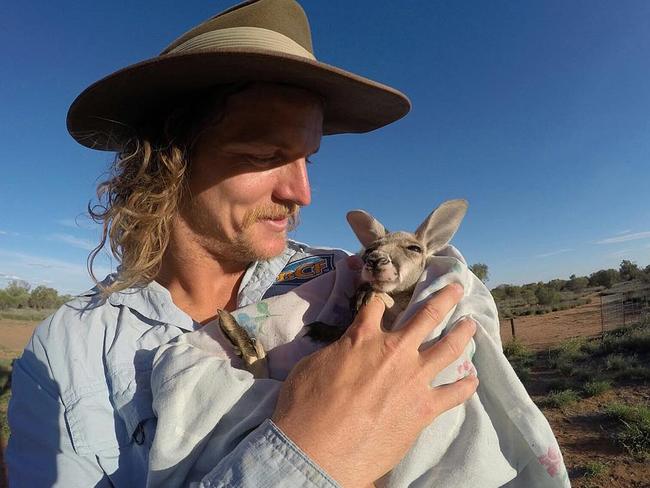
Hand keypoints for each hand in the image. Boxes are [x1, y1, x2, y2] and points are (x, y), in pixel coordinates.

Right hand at [271, 283, 476, 486]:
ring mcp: (414, 379)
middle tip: (457, 288)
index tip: (385, 297)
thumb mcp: (313, 365)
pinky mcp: (424, 408)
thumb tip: (344, 351)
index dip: (380, 298)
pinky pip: (454, 393)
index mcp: (363, 337)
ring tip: (471, 325)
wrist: (318, 449)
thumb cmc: (306, 406)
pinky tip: (472, 379)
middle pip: (427, 315)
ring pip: (449, 348)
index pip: (376, 306)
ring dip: (463, 333)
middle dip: (444, 298)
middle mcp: (395, 351)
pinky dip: (465, 385)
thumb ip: (337, 351)